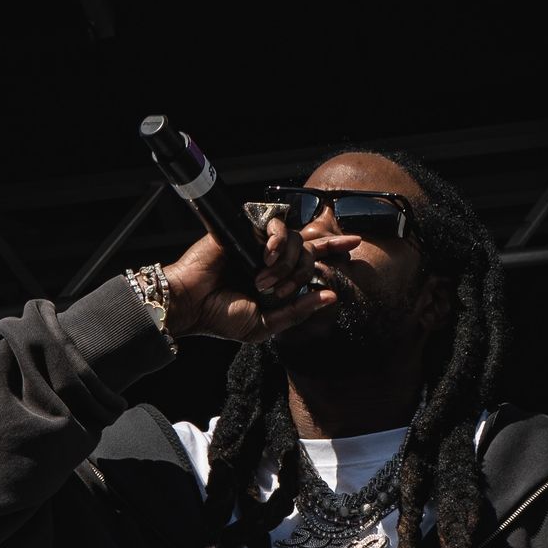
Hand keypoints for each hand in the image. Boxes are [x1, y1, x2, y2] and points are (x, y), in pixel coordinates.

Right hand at [162, 219, 359, 342]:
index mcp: (278, 278)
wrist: (192, 304)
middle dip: (301, 272)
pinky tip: (266, 257)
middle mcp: (271, 257)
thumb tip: (330, 296)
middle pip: (309, 250)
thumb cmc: (222, 316)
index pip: (311, 257)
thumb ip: (298, 311)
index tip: (355, 242)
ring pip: (296, 239)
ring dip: (286, 264)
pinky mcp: (247, 227)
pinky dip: (278, 241)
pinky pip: (277, 224)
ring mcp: (260, 242)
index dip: (334, 247)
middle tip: (278, 289)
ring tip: (263, 280)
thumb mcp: (266, 324)